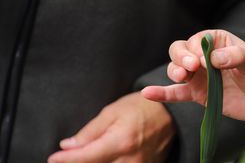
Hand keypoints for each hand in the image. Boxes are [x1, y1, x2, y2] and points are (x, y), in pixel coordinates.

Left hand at [48, 92, 174, 162]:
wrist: (171, 113)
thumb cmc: (142, 107)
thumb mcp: (113, 111)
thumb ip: (90, 131)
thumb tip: (69, 146)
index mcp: (120, 141)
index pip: (85, 157)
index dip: (66, 160)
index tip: (53, 158)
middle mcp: (130, 159)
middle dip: (79, 162)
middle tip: (68, 156)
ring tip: (86, 155)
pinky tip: (104, 158)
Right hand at [142, 30, 244, 162]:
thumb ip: (237, 57)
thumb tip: (215, 58)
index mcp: (217, 42)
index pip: (198, 40)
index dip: (196, 49)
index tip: (204, 61)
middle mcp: (204, 56)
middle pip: (180, 50)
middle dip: (181, 57)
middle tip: (192, 67)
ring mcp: (199, 75)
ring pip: (175, 68)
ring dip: (174, 71)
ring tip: (184, 77)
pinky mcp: (196, 93)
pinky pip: (176, 92)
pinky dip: (162, 93)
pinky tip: (148, 93)